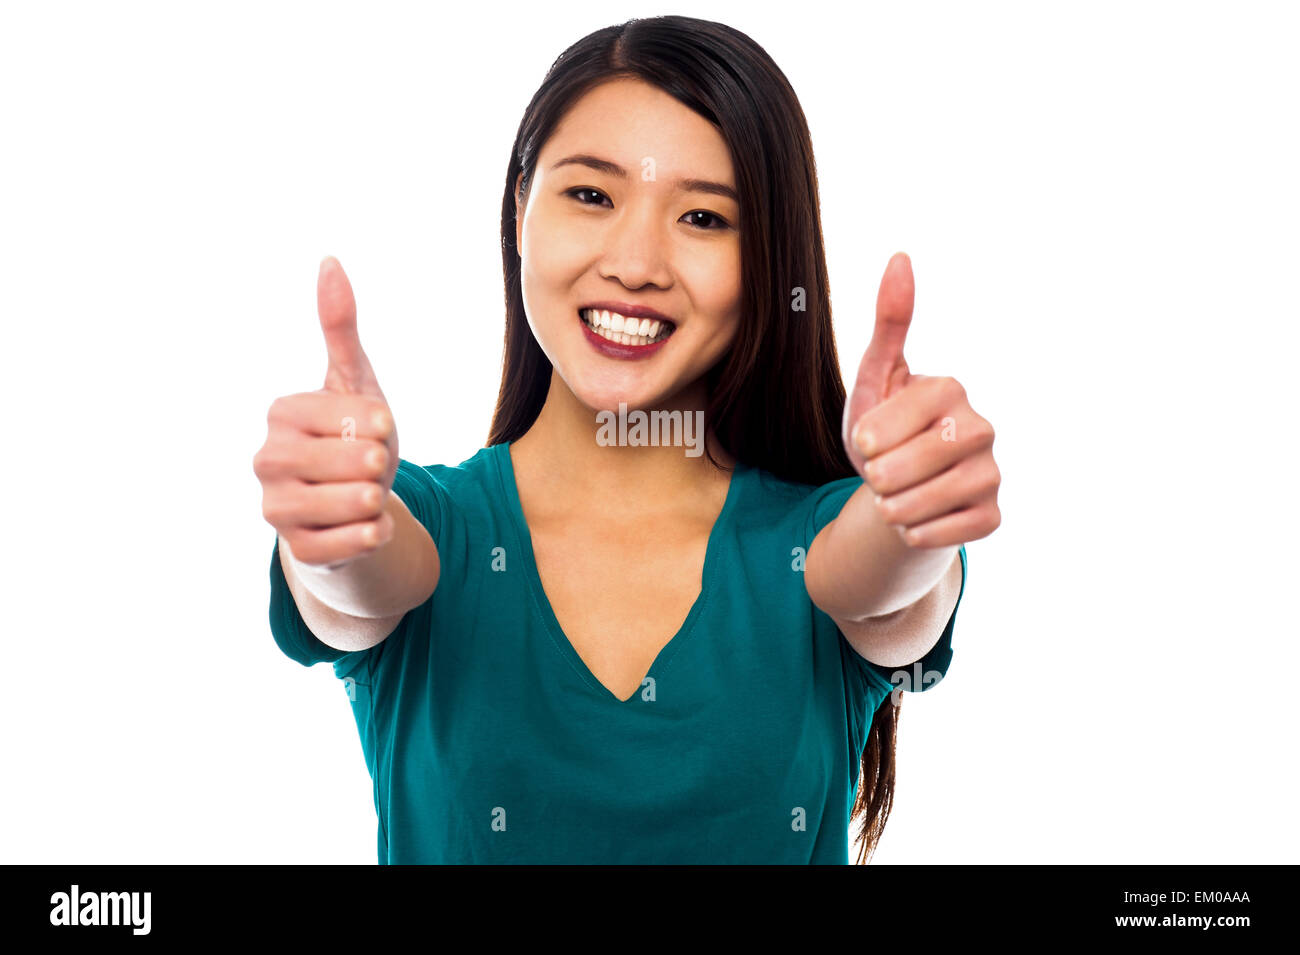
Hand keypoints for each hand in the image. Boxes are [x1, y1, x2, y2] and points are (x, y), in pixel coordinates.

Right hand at [253, 256, 401, 566]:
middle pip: (357, 460)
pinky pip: (351, 543)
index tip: (378, 428)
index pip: (351, 414)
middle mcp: (267, 459)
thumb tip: (330, 261)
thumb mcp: (355, 381)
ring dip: (380, 498)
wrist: (354, 505)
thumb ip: (340, 327)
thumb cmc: (354, 435)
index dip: (380, 424)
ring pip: (355, 502)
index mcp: (281, 413)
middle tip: (370, 466)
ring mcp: (275, 507)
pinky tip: (371, 525)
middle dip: (381, 464)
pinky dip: (374, 534)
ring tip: (371, 492)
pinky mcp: (296, 550)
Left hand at [841, 252, 999, 547]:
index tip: (867, 440)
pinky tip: (915, 519)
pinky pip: (946, 534)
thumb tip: (900, 256)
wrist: (896, 489)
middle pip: (906, 466)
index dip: (868, 438)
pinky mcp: (992, 514)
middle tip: (880, 472)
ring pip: (923, 504)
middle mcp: (981, 426)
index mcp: (949, 389)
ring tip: (893, 496)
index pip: (891, 423)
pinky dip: (917, 532)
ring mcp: (991, 472)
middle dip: (877, 476)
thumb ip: (888, 324)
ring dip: (892, 508)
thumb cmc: (882, 429)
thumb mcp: (874, 379)